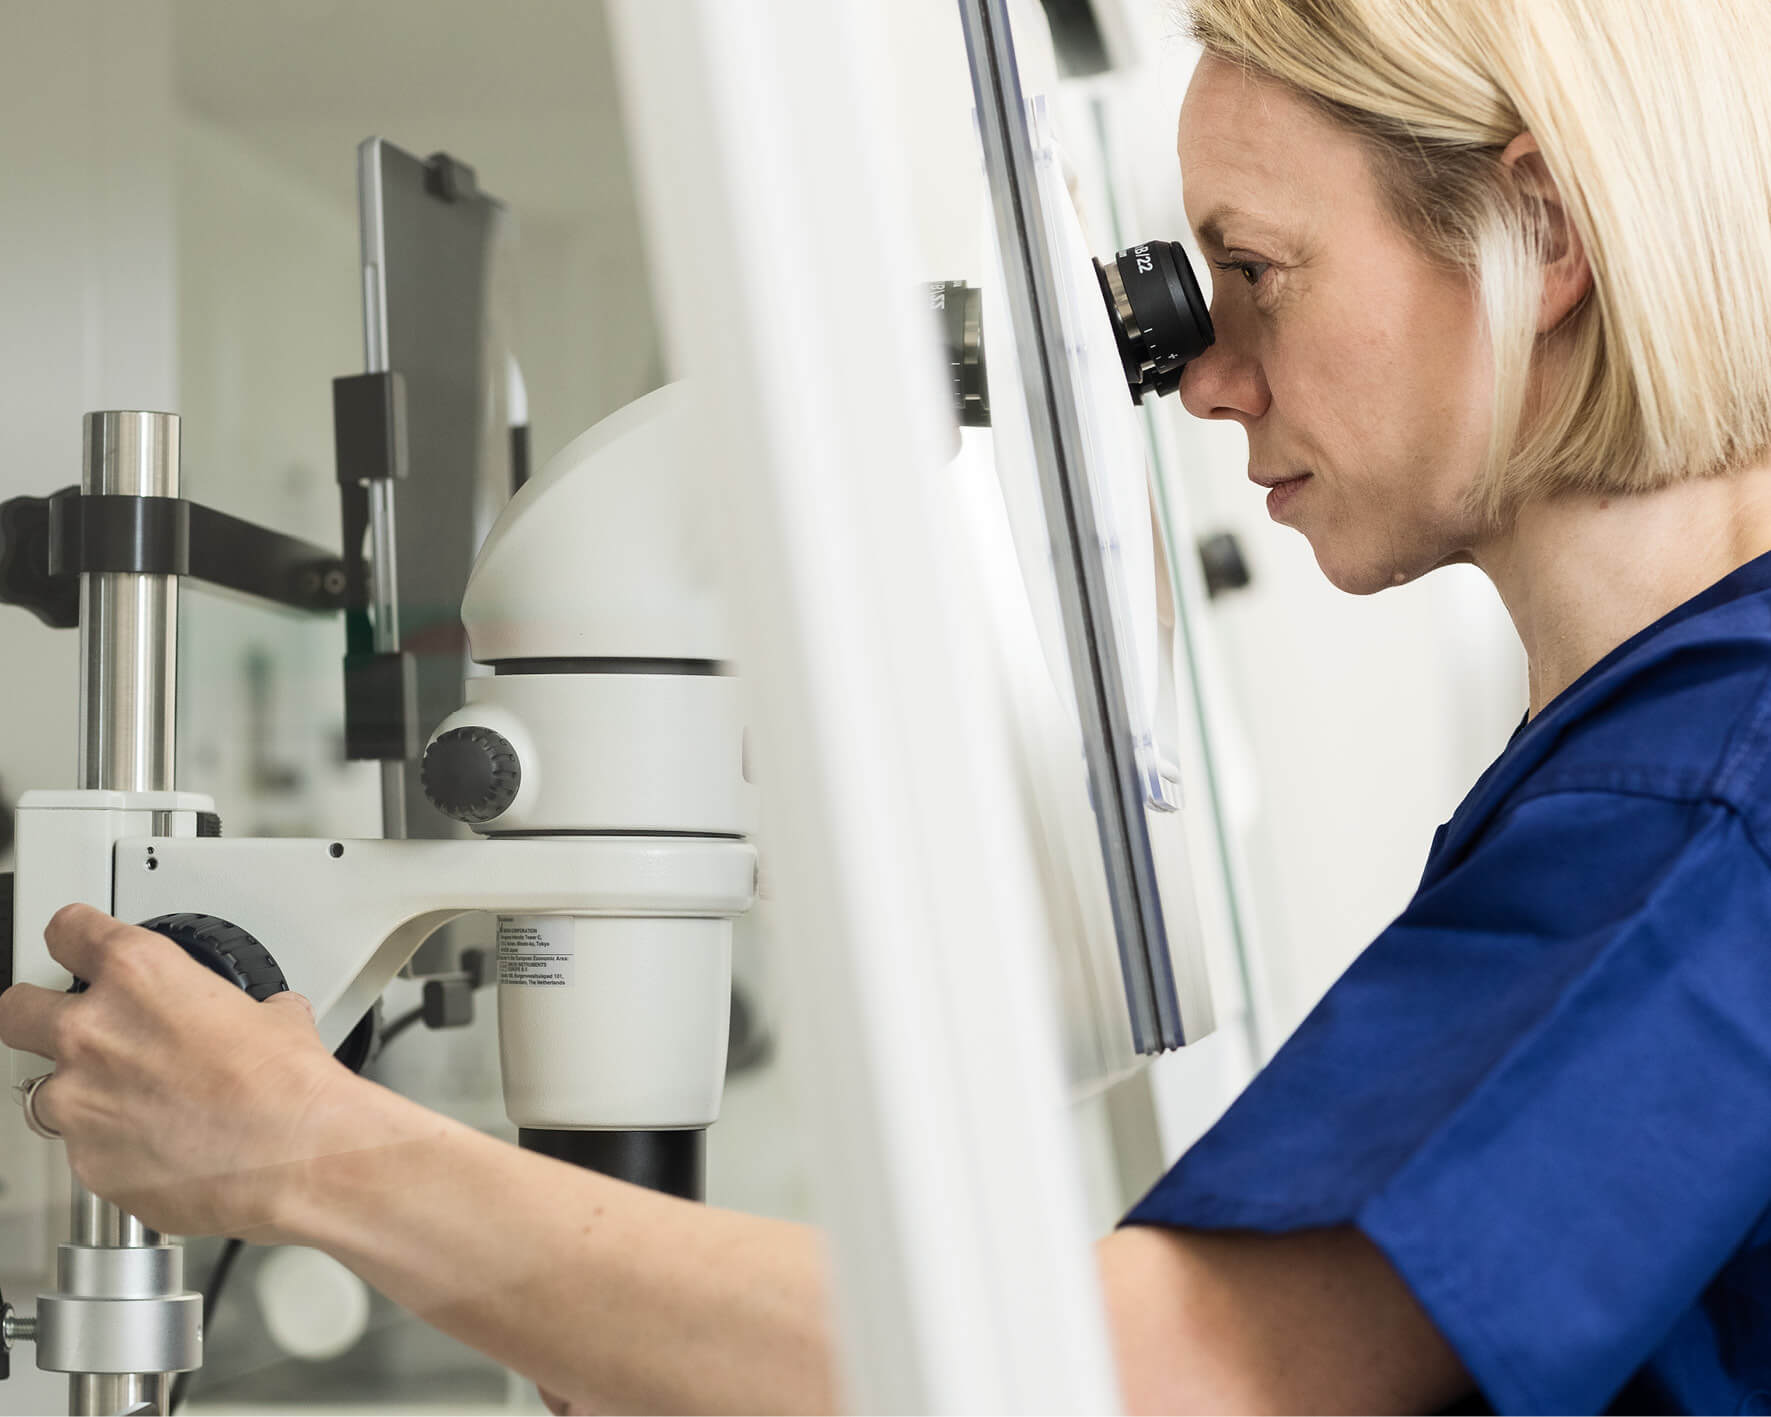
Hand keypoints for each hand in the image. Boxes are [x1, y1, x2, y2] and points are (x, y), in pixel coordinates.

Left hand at [0, 903, 354, 1240]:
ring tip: (137, 1105)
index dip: (76, 937)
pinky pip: (83, 1148)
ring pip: (47, 1090)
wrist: (296, 1158)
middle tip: (77, 1029)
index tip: (78, 946)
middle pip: (17, 1009)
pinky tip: (160, 1147)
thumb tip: (261, 1021)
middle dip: (38, 1016)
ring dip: (82, 1093)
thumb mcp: (278, 1019)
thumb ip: (246, 1012)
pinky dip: (113, 1146)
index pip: (70, 931)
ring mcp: (80, 1101)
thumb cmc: (288, 1088)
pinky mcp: (86, 1162)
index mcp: (139, 975)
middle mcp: (93, 1032)